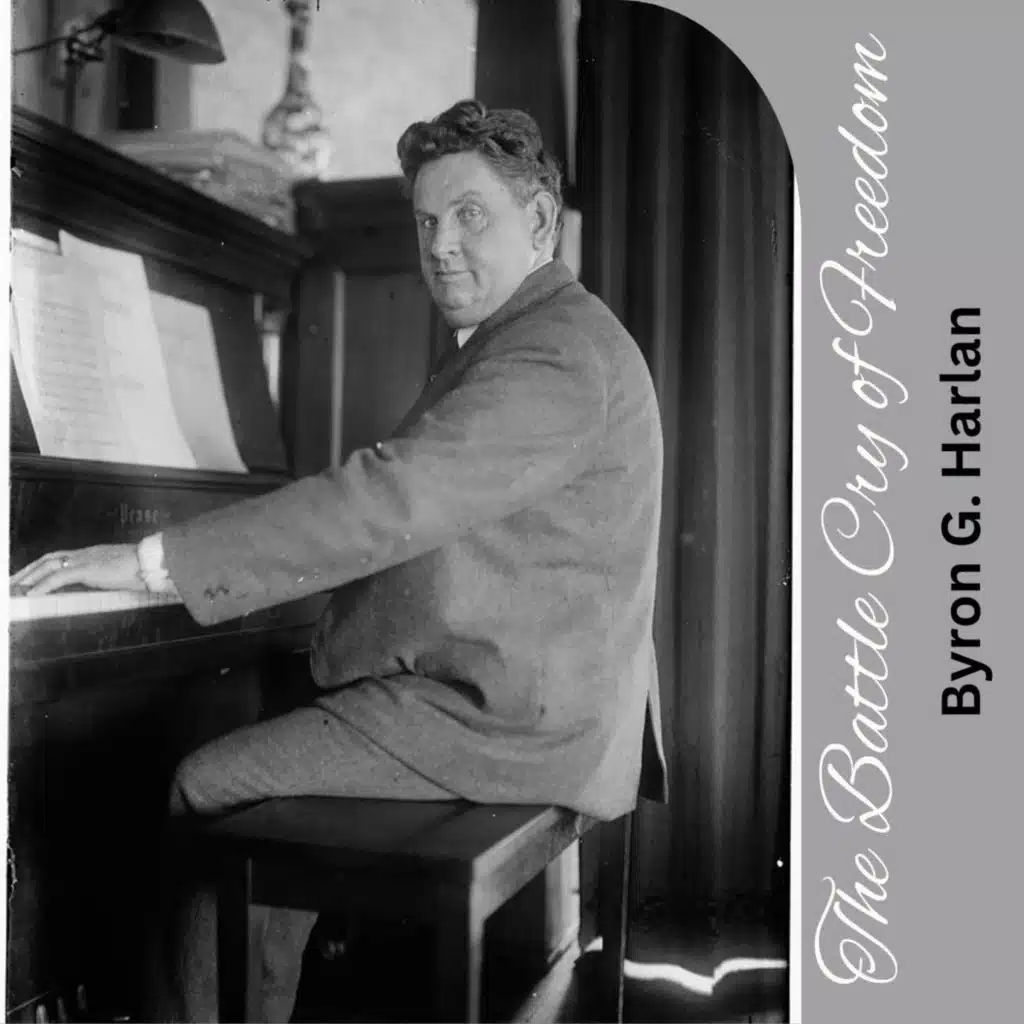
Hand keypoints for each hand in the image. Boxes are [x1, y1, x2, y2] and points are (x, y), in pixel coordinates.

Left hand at [10, 544, 146, 596]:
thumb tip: (109, 585)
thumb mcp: (123, 573)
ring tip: (16, 589)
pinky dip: (42, 586)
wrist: (154, 561)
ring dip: (29, 577)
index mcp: (94, 554)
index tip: (30, 576)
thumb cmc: (145, 568)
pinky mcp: (87, 569)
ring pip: (48, 565)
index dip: (42, 566)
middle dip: (28, 570)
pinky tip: (33, 595)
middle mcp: (86, 554)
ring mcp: (86, 559)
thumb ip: (111, 577)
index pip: (60, 557)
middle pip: (49, 559)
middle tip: (14, 583)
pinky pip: (58, 578)